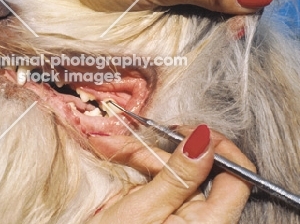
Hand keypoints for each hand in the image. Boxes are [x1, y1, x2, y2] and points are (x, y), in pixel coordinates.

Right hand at [87, 125, 255, 223]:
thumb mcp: (143, 211)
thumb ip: (177, 177)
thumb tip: (205, 141)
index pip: (238, 180)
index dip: (221, 149)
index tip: (191, 131)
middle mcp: (199, 217)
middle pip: (195, 168)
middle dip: (160, 149)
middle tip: (128, 140)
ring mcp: (178, 210)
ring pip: (170, 167)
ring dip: (139, 153)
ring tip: (109, 146)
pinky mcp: (160, 205)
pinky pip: (154, 175)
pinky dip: (133, 163)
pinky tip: (112, 152)